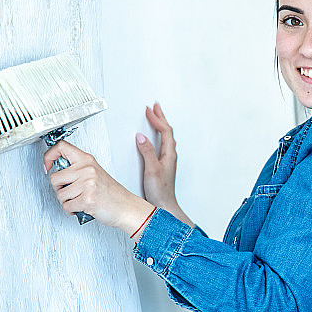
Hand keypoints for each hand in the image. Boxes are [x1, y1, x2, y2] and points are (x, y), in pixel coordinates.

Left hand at [44, 141, 153, 235]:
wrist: (126, 207)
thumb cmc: (111, 193)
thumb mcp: (95, 173)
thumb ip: (77, 169)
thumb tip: (55, 170)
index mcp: (88, 160)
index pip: (62, 147)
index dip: (49, 156)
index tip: (47, 166)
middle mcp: (87, 169)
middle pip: (54, 178)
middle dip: (59, 189)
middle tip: (71, 192)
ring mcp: (87, 183)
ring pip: (59, 194)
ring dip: (67, 201)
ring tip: (80, 200)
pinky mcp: (87, 199)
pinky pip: (66, 206)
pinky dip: (72, 210)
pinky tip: (82, 207)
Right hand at [137, 103, 193, 226]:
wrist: (163, 205)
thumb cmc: (160, 191)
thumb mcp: (151, 169)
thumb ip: (147, 152)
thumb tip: (141, 137)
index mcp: (169, 154)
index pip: (165, 131)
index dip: (157, 119)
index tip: (149, 110)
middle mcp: (170, 155)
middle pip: (167, 131)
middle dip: (160, 117)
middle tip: (155, 107)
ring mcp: (167, 159)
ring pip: (165, 137)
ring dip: (160, 125)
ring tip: (155, 116)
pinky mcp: (162, 164)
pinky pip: (161, 144)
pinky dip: (157, 135)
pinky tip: (152, 137)